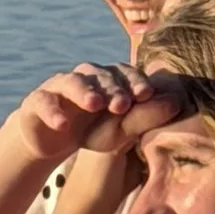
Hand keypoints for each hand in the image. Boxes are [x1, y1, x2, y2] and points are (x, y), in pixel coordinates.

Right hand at [4, 64, 192, 167]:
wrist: (51, 140)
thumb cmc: (92, 131)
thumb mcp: (120, 129)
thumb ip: (145, 116)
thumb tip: (177, 102)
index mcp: (108, 79)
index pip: (125, 73)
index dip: (135, 82)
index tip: (146, 95)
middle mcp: (85, 77)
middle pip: (101, 75)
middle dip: (113, 89)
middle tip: (123, 104)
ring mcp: (59, 86)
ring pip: (71, 81)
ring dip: (84, 92)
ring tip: (95, 105)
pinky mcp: (36, 101)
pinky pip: (43, 101)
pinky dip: (53, 111)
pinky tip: (62, 124)